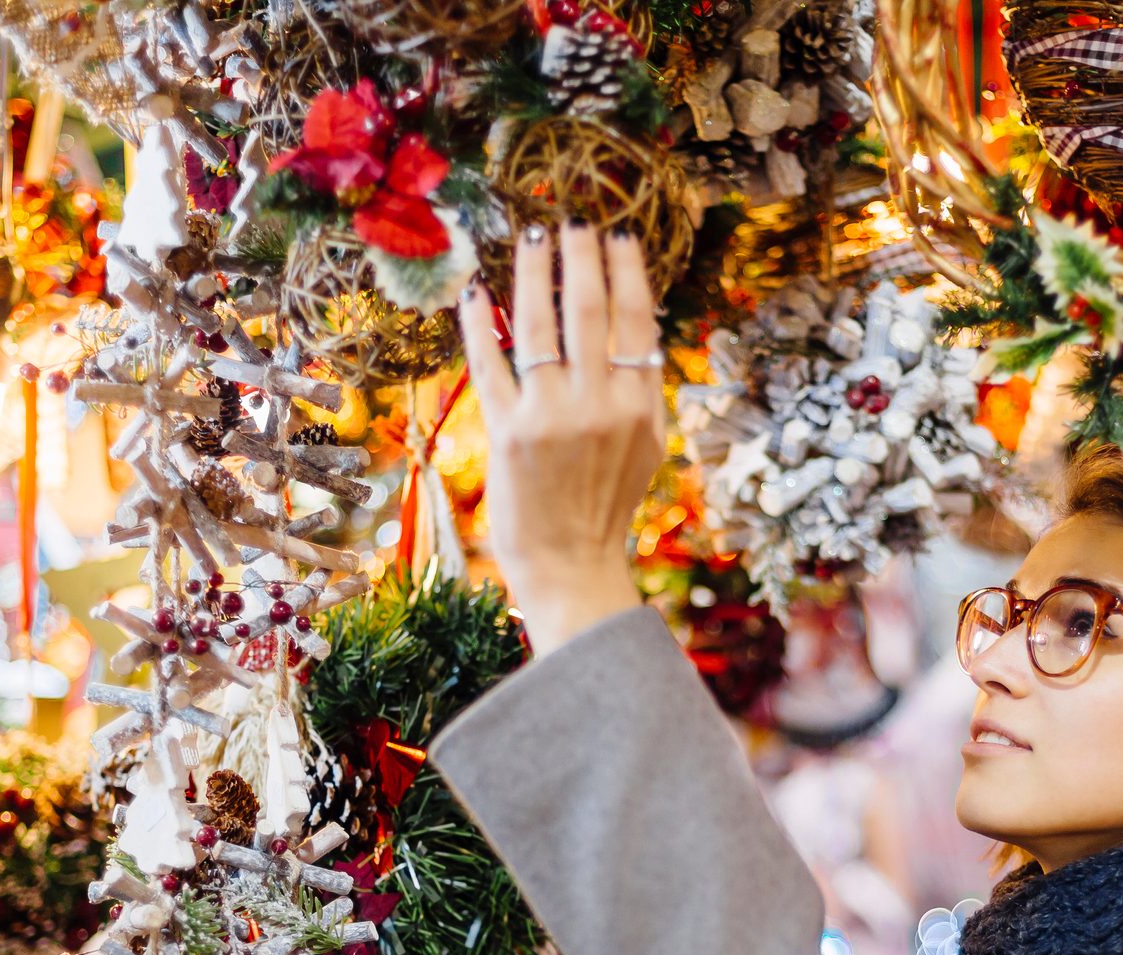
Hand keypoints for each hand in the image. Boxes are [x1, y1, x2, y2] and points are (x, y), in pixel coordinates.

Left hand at [459, 224, 659, 656]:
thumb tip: (635, 330)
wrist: (571, 565)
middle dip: (579, 255)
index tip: (616, 235)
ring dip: (534, 272)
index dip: (625, 270)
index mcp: (639, 405)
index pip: (635, 319)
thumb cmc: (605, 505)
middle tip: (570, 220)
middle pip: (589, 309)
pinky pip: (490, 363)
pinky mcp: (507, 431)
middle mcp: (599, 404)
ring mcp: (551, 416)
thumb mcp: (645, 446)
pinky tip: (477, 291)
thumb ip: (640, 390)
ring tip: (532, 237)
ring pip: (540, 324)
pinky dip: (482, 323)